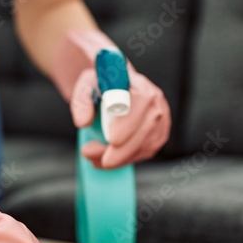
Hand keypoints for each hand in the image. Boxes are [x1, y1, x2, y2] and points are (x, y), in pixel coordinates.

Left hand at [52, 29, 170, 168]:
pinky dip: (127, 159)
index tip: (112, 140)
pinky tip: (109, 159)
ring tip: (95, 158)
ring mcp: (161, 118)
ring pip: (146, 144)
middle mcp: (155, 100)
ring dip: (120, 158)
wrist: (113, 89)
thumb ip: (81, 101)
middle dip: (121, 151)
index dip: (128, 123)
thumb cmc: (100, 86)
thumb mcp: (85, 86)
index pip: (140, 102)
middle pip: (145, 129)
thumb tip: (83, 122)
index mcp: (138, 83)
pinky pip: (147, 151)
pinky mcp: (159, 133)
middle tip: (94, 157)